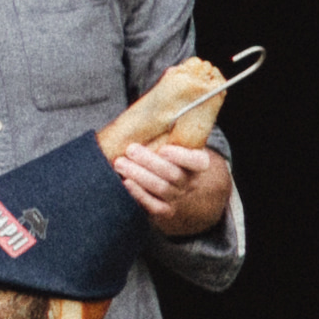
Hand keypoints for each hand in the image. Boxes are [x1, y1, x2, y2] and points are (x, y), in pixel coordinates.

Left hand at [113, 141, 233, 238]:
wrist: (178, 188)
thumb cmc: (170, 158)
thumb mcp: (177, 144)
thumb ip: (169, 132)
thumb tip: (151, 107)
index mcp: (198, 163)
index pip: (196, 161)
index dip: (181, 156)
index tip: (164, 149)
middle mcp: (190, 181)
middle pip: (172, 173)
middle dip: (149, 161)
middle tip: (131, 149)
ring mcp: (178, 197)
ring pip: (160, 187)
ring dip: (138, 175)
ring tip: (120, 163)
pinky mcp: (165, 211)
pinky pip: (152, 205)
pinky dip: (138, 194)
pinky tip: (126, 182)